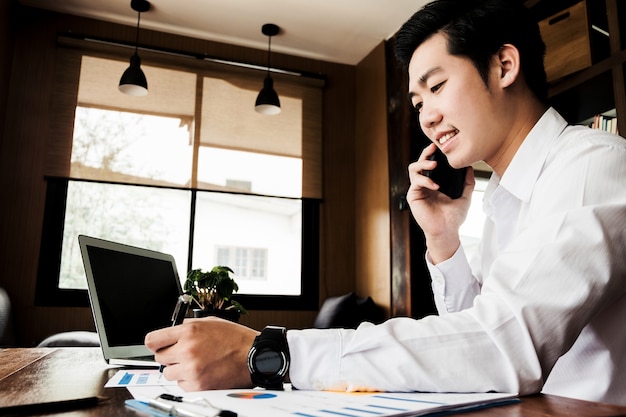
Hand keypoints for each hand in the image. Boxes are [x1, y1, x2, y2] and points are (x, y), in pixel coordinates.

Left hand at [144, 316, 258, 390]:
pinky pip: (181, 385)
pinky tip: (202, 372)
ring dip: (178, 370)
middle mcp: (187, 349)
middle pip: (159, 358)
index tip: (157, 345)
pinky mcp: (197, 385)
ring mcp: (191, 369)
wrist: (252, 356)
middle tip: (182, 354)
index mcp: (189, 331)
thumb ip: (189, 325)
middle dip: (169, 356)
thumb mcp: (211, 322)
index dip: (154, 343)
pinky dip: (188, 380)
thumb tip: (172, 330)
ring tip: (195, 364)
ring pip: (168, 373)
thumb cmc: (236, 338)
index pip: (152, 340)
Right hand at [407, 143, 474, 262]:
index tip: (439, 147)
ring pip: (413, 169)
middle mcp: (424, 185)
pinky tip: (435, 186)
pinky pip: (416, 182)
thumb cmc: (454, 217)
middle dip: (424, 154)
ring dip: (422, 164)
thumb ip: (468, 183)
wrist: (447, 231)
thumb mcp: (465, 196)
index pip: (430, 164)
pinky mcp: (413, 196)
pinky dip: (425, 181)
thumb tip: (470, 168)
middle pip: (419, 163)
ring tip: (433, 165)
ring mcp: (418, 190)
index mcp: (434, 183)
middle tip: (433, 149)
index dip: (432, 154)